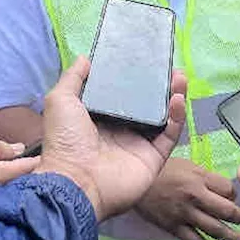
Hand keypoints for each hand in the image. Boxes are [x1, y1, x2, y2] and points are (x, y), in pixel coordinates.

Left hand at [37, 56, 186, 221]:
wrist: (75, 181)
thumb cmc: (65, 140)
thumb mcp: (60, 101)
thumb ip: (73, 78)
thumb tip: (85, 58)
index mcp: (100, 117)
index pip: (123, 94)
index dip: (135, 78)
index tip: (145, 60)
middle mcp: (121, 130)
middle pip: (147, 104)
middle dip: (159, 85)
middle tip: (169, 68)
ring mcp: (139, 145)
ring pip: (163, 118)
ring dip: (173, 97)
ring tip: (179, 77)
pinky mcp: (153, 158)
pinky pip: (169, 136)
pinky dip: (177, 118)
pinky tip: (178, 99)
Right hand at [136, 157, 239, 239]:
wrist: (135, 183)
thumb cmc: (162, 171)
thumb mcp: (186, 165)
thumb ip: (206, 176)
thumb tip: (225, 189)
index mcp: (198, 178)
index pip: (228, 189)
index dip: (234, 194)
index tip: (232, 197)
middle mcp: (195, 197)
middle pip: (226, 210)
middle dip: (239, 217)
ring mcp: (185, 215)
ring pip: (215, 230)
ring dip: (234, 238)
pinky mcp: (175, 228)